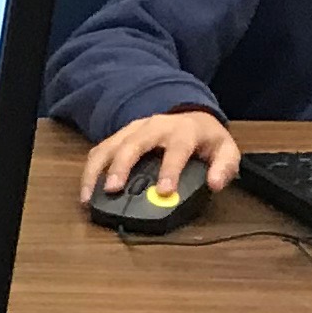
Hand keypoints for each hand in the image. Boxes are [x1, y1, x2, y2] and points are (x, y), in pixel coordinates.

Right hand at [78, 107, 241, 205]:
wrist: (189, 116)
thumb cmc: (204, 139)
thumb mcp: (225, 150)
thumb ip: (225, 167)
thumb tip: (215, 183)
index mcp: (184, 131)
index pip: (176, 149)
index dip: (170, 170)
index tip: (164, 191)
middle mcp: (155, 127)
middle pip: (133, 143)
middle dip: (121, 166)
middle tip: (113, 189)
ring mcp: (133, 130)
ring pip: (110, 146)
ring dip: (97, 170)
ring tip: (89, 195)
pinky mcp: (119, 136)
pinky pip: (100, 150)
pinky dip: (89, 170)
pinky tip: (86, 190)